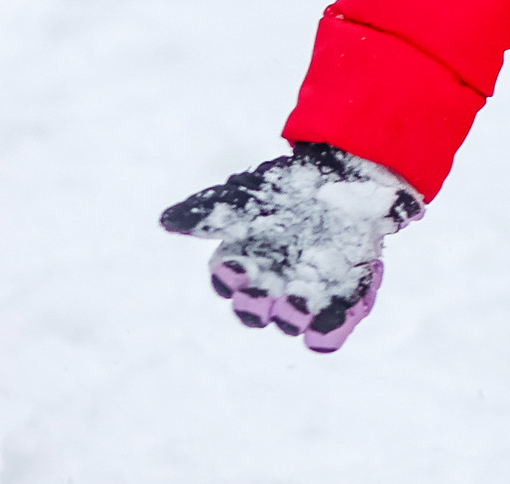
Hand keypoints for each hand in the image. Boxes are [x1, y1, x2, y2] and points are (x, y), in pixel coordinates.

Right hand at [160, 142, 421, 352]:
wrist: (343, 180)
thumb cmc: (287, 188)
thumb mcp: (251, 192)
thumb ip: (214, 209)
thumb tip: (166, 220)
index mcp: (241, 262)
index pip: (227, 278)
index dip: (230, 277)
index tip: (237, 268)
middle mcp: (268, 286)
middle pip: (255, 307)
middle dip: (257, 304)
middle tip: (268, 293)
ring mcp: (304, 296)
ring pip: (291, 319)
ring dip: (293, 316)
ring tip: (300, 306)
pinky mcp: (341, 300)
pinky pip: (332, 326)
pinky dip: (332, 328)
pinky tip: (334, 323)